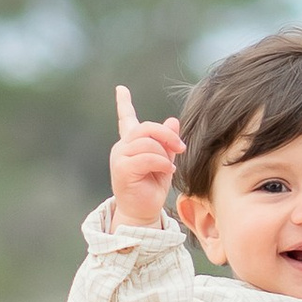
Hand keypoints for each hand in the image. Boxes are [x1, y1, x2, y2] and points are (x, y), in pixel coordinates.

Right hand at [109, 82, 184, 230]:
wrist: (142, 212)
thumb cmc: (152, 188)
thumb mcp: (164, 162)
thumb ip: (167, 143)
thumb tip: (173, 121)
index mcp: (131, 144)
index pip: (126, 119)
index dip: (123, 103)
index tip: (121, 89)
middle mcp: (122, 147)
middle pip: (146, 128)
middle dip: (167, 135)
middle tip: (181, 147)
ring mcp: (119, 157)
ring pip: (147, 143)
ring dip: (164, 154)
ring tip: (170, 168)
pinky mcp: (122, 169)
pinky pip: (146, 157)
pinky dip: (161, 163)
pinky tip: (168, 172)